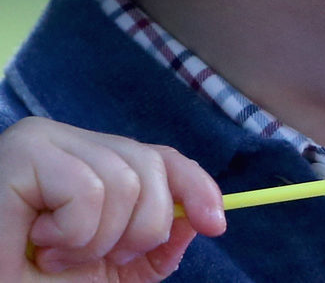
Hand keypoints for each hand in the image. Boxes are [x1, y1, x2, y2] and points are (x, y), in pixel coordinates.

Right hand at [0, 117, 225, 280]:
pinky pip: (89, 190)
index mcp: (91, 162)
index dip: (196, 187)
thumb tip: (193, 222)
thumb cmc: (26, 278)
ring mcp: (46, 140)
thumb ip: (149, 251)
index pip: (162, 157)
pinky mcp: (24, 153)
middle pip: (152, 167)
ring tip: (54, 254)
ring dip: (96, 241)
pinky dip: (73, 233)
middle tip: (92, 259)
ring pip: (125, 181)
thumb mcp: (100, 273)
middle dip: (139, 230)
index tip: (217, 223)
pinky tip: (37, 243)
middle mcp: (71, 140)